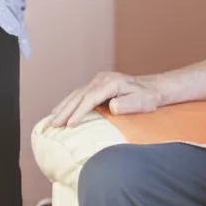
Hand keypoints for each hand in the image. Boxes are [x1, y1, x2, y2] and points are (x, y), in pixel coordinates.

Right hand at [48, 71, 163, 126]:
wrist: (154, 88)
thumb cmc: (148, 97)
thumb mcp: (141, 102)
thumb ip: (127, 104)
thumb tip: (111, 106)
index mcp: (110, 83)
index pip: (90, 98)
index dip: (79, 112)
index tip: (69, 125)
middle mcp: (102, 79)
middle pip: (79, 95)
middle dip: (65, 111)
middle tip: (53, 125)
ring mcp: (98, 81)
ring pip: (76, 94)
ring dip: (63, 107)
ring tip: (51, 120)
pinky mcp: (97, 85)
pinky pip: (79, 94)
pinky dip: (68, 103)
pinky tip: (60, 110)